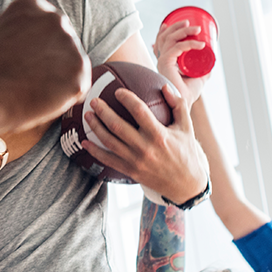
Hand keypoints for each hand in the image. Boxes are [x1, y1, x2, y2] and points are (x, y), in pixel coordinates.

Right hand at [0, 0, 89, 131]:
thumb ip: (22, 26)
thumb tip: (35, 32)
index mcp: (33, 5)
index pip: (46, 26)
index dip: (34, 49)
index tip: (20, 61)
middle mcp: (55, 18)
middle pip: (62, 44)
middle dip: (49, 62)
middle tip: (27, 78)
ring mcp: (69, 42)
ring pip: (72, 66)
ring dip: (57, 79)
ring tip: (31, 88)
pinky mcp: (79, 69)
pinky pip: (78, 87)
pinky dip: (64, 97)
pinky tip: (42, 97)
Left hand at [82, 82, 209, 203]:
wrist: (185, 185)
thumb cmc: (186, 152)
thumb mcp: (186, 127)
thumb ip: (178, 105)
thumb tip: (165, 87)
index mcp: (159, 135)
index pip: (139, 111)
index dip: (127, 99)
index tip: (118, 91)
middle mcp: (145, 148)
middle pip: (118, 127)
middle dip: (103, 112)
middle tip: (94, 101)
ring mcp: (136, 161)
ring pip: (109, 142)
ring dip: (96, 128)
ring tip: (87, 115)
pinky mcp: (130, 171)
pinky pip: (108, 160)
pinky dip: (94, 151)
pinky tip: (85, 142)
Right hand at [152, 19, 208, 105]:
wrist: (182, 104)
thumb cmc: (188, 94)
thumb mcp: (198, 78)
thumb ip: (203, 70)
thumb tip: (211, 63)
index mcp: (165, 61)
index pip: (162, 42)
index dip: (166, 31)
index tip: (172, 23)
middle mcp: (161, 60)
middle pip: (165, 37)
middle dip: (177, 27)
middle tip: (191, 23)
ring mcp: (162, 62)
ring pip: (169, 39)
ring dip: (184, 31)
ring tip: (197, 29)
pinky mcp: (164, 64)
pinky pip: (176, 49)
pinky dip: (188, 44)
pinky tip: (200, 44)